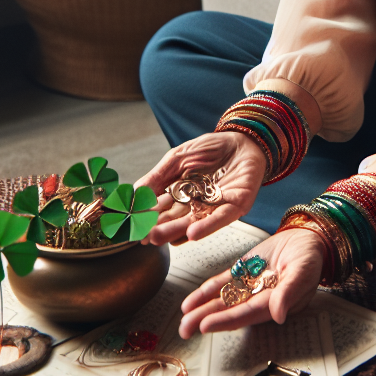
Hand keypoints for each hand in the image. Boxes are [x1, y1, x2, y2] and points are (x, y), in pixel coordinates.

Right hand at [135, 131, 267, 245]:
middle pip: (176, 220)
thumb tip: (133, 192)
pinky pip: (221, 217)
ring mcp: (217, 207)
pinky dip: (207, 226)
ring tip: (158, 237)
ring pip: (195, 222)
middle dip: (159, 228)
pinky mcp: (237, 204)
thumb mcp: (177, 158)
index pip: (162, 209)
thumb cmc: (211, 148)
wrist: (243, 138)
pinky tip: (191, 233)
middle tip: (142, 237)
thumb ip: (157, 176)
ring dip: (176, 231)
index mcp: (183, 195)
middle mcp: (198, 205)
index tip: (132, 226)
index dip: (148, 217)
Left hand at [177, 229, 324, 338]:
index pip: (246, 314)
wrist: (307, 239)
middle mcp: (258, 298)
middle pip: (229, 312)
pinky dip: (207, 291)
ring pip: (222, 300)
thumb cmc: (311, 258)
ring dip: (202, 309)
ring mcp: (249, 286)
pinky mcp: (243, 271)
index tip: (205, 325)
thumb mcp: (304, 272)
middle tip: (185, 329)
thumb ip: (290, 292)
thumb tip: (279, 314)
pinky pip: (223, 283)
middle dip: (206, 320)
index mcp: (274, 303)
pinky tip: (192, 300)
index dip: (225, 321)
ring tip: (183, 319)